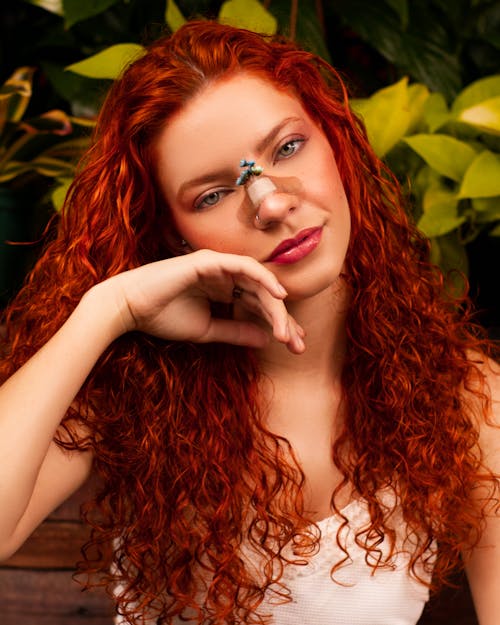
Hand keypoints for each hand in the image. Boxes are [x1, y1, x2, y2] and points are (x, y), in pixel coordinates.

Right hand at [107, 250, 304, 352]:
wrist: (130, 308)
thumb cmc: (164, 317)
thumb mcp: (208, 330)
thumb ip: (236, 331)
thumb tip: (266, 339)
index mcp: (225, 291)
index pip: (259, 305)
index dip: (279, 323)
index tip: (295, 344)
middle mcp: (226, 276)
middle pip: (264, 295)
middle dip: (283, 320)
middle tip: (297, 344)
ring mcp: (218, 266)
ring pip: (258, 283)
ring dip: (275, 306)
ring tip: (288, 330)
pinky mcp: (209, 260)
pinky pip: (243, 266)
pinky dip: (262, 278)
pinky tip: (278, 295)